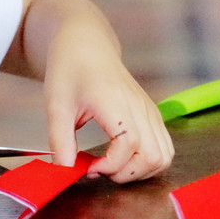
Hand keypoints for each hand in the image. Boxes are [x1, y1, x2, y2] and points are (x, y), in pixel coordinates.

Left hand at [43, 24, 173, 183]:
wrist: (86, 44)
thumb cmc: (70, 69)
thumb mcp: (55, 105)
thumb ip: (60, 140)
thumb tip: (65, 171)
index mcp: (115, 101)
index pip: (129, 145)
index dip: (111, 165)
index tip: (88, 168)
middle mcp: (140, 107)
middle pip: (154, 156)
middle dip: (127, 174)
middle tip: (99, 169)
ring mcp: (150, 110)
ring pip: (164, 156)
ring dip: (140, 171)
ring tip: (110, 165)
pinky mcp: (152, 114)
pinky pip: (163, 147)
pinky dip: (147, 161)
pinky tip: (121, 157)